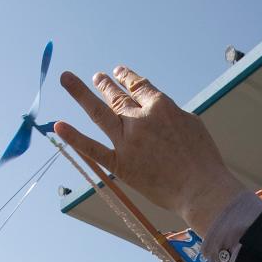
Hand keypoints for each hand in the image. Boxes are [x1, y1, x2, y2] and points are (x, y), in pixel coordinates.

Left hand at [55, 67, 248, 231]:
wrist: (200, 188)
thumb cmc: (203, 159)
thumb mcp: (191, 124)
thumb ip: (169, 114)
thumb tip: (157, 111)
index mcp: (161, 106)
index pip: (140, 86)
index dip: (128, 77)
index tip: (120, 72)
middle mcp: (141, 119)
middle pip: (118, 97)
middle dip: (106, 85)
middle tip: (98, 77)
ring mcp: (128, 141)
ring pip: (101, 112)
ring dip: (82, 94)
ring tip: (69, 79)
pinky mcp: (120, 164)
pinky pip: (93, 149)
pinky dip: (74, 138)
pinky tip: (58, 126)